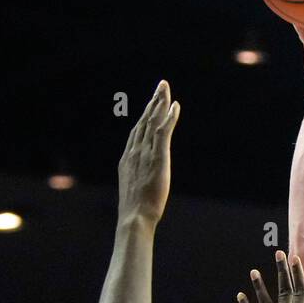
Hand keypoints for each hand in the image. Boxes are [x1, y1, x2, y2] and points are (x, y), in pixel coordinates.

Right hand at [118, 80, 179, 223]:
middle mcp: (135, 151)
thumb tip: (140, 180)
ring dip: (160, 103)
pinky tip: (175, 106)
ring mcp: (145, 152)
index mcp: (128, 158)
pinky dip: (170, 117)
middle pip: (144, 120)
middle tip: (161, 86)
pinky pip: (163, 130)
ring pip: (152, 121)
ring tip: (165, 89)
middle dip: (153, 102)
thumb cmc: (135, 209)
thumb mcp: (133, 189)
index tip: (151, 104)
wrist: (135, 216)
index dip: (145, 116)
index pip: (137, 131)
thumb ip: (137, 178)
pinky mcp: (157, 156)